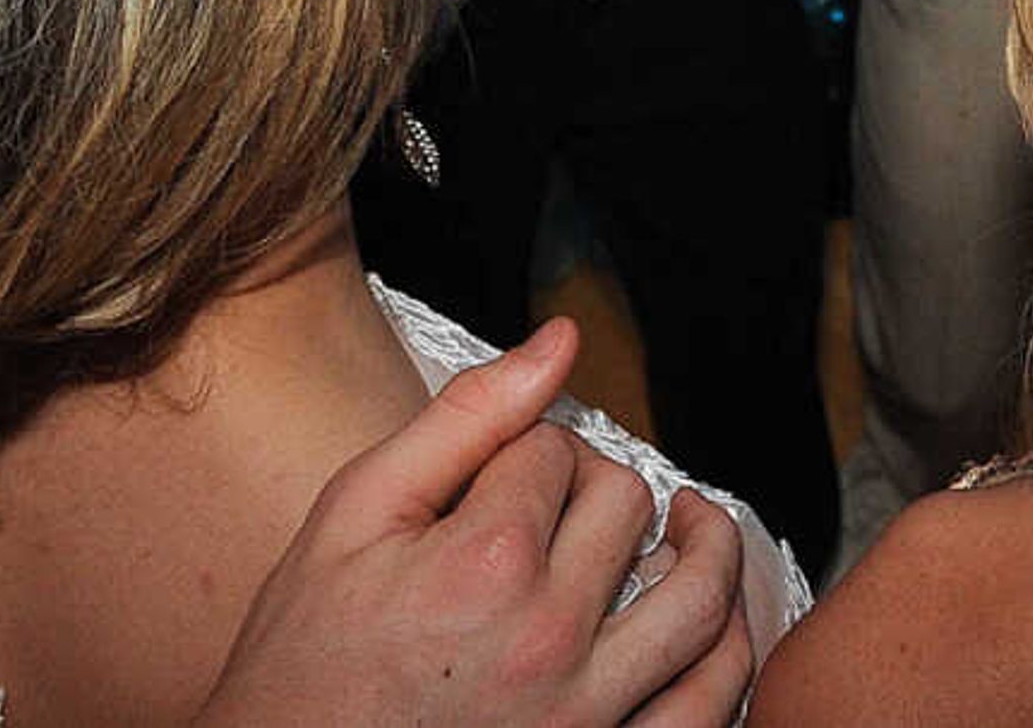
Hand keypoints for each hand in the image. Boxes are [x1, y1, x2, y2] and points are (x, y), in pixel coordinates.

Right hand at [198, 321, 754, 727]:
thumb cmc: (305, 658)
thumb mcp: (355, 515)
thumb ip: (462, 420)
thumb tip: (557, 341)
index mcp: (486, 561)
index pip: (554, 450)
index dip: (528, 445)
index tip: (501, 473)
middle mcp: (551, 637)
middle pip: (627, 507)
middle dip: (597, 482)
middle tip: (564, 499)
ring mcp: (588, 714)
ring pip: (700, 600)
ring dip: (705, 546)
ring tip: (690, 524)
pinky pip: (709, 707)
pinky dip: (727, 654)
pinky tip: (707, 621)